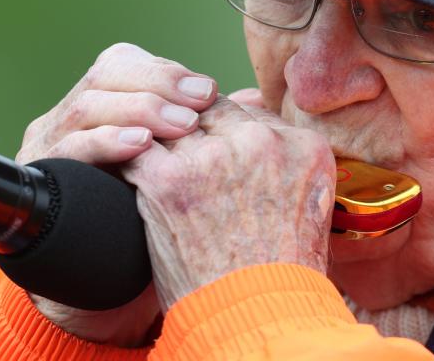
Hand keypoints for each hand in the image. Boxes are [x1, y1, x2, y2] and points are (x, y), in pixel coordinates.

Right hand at [16, 42, 217, 345]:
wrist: (105, 296)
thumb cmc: (157, 228)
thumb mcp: (184, 174)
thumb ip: (210, 136)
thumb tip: (255, 100)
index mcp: (105, 105)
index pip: (130, 64)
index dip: (167, 72)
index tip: (209, 90)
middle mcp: (71, 118)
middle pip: (107, 74)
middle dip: (158, 84)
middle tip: (201, 102)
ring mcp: (50, 146)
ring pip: (87, 105)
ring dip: (139, 110)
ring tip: (182, 126)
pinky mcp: (39, 181)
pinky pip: (67, 149)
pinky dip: (106, 142)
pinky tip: (140, 147)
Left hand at [122, 95, 335, 311]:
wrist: (257, 323)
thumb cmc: (284, 279)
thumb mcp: (310, 213)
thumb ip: (290, 170)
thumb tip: (266, 142)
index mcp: (305, 148)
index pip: (253, 112)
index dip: (228, 131)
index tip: (214, 149)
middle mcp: (263, 142)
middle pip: (212, 110)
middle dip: (194, 129)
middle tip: (179, 157)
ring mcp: (214, 156)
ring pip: (172, 123)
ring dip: (161, 144)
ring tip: (150, 165)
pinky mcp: (169, 179)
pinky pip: (136, 149)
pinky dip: (126, 160)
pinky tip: (123, 173)